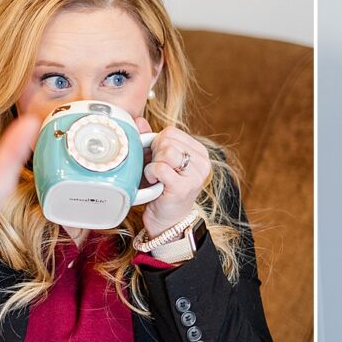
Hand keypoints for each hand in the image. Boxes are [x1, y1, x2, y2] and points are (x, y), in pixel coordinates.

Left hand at [134, 117, 210, 237]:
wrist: (167, 222)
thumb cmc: (163, 190)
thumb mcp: (158, 161)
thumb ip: (150, 139)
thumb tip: (138, 120)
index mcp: (199, 152)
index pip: (171, 132)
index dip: (157, 143)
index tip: (158, 159)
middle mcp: (203, 162)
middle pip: (167, 140)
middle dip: (154, 154)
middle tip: (157, 170)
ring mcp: (195, 175)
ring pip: (165, 151)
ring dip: (153, 164)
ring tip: (157, 177)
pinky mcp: (183, 187)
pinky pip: (159, 167)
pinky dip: (151, 174)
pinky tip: (155, 184)